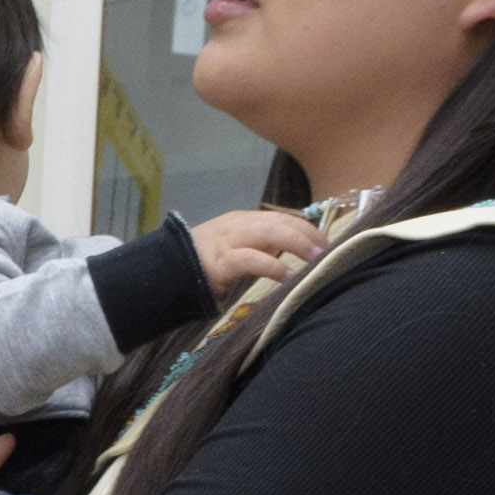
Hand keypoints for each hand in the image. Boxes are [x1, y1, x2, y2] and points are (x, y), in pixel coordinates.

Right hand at [191, 203, 328, 303]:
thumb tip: (296, 253)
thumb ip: (261, 248)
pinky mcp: (220, 261)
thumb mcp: (236, 249)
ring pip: (270, 233)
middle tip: (328, 249)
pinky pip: (252, 260)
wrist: (165, 272)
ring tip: (316, 258)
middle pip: (280, 221)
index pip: (283, 218)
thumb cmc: (204, 264)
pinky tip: (289, 276)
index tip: (327, 242)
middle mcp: (238, 225)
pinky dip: (273, 266)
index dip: (307, 228)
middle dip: (307, 234)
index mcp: (243, 220)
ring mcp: (228, 241)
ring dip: (297, 244)